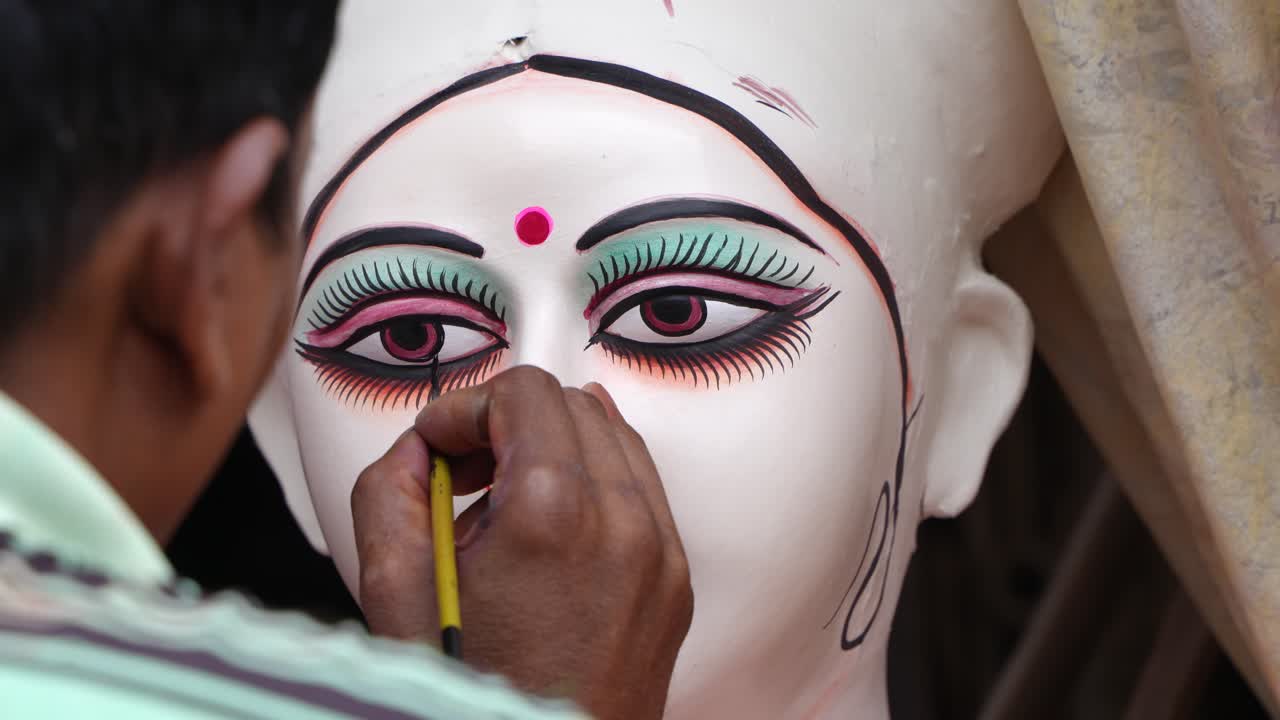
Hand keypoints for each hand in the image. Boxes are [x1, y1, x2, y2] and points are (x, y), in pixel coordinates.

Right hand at [351, 366, 692, 719]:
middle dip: (507, 424)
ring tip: (505, 506)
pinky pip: (642, 491)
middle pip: (570, 404)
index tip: (441, 443)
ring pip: (613, 439)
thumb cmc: (481, 698)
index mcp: (553, 512)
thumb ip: (387, 492)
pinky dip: (595, 486)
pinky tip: (550, 529)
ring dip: (553, 450)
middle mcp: (621, 522)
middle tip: (466, 471)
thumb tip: (416, 452)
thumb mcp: (393, 593)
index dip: (466, 409)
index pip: (523, 391)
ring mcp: (659, 551)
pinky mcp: (674, 578)